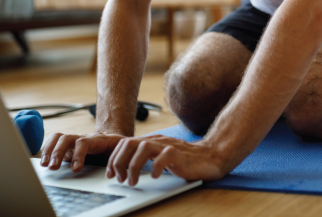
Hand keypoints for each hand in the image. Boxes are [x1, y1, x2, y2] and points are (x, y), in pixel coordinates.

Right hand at [40, 132, 124, 171]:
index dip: (78, 154)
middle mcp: (83, 138)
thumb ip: (117, 156)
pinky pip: (54, 142)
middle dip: (58, 152)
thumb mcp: (120, 150)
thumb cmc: (116, 146)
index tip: (75, 169)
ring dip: (50, 150)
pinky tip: (42, 160)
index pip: (84, 142)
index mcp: (97, 140)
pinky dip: (46, 150)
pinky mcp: (67, 146)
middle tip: (54, 167)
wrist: (113, 139)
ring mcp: (74, 141)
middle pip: (67, 138)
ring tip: (45, 165)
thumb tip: (117, 168)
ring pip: (59, 138)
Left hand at [106, 135, 224, 185]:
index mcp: (151, 141)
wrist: (210, 157)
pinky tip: (155, 177)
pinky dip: (156, 168)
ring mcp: (168, 145)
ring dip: (134, 166)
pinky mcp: (179, 154)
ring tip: (134, 181)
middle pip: (129, 143)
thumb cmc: (185, 160)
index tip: (111, 174)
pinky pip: (164, 157)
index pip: (124, 143)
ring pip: (143, 148)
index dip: (113, 159)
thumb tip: (124, 169)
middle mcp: (157, 141)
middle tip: (121, 179)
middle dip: (119, 162)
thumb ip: (146, 157)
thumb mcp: (161, 156)